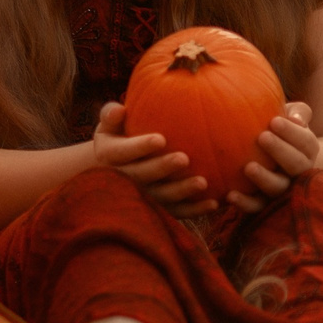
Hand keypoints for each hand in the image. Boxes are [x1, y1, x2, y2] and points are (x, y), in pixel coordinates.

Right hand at [92, 100, 212, 218]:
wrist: (115, 167)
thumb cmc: (118, 135)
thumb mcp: (109, 123)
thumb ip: (111, 113)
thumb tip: (119, 110)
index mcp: (109, 156)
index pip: (123, 152)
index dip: (140, 147)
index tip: (160, 139)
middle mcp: (122, 180)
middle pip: (143, 176)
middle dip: (162, 168)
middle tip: (184, 158)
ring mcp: (141, 196)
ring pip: (161, 197)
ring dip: (182, 191)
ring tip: (203, 182)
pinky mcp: (156, 210)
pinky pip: (176, 212)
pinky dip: (195, 210)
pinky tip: (214, 203)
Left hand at [224, 102, 319, 213]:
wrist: (265, 155)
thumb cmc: (276, 127)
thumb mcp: (289, 115)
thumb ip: (297, 112)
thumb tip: (295, 118)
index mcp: (307, 150)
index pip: (306, 142)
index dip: (292, 133)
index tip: (273, 121)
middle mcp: (299, 172)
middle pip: (297, 165)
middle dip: (281, 151)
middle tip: (262, 136)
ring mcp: (282, 190)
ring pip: (278, 189)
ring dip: (264, 179)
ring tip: (248, 167)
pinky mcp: (265, 205)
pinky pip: (257, 207)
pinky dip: (245, 203)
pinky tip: (229, 194)